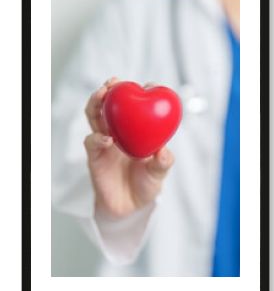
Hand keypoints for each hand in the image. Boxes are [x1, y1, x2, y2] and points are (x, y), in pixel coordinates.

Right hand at [84, 77, 173, 218]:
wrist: (128, 208)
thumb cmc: (146, 185)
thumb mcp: (158, 174)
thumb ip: (162, 163)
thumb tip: (164, 151)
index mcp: (135, 130)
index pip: (136, 106)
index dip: (141, 93)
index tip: (150, 85)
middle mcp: (119, 131)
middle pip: (110, 105)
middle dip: (111, 90)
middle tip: (114, 82)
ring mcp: (105, 142)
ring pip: (95, 116)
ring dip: (96, 103)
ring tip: (102, 95)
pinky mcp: (94, 156)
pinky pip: (92, 142)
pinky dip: (97, 138)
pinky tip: (106, 138)